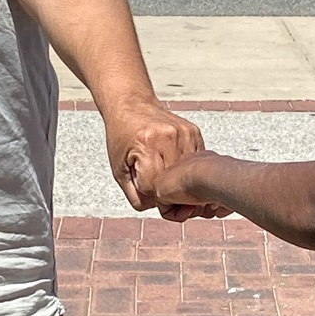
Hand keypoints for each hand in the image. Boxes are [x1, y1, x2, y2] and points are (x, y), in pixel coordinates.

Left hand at [104, 100, 226, 219]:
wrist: (131, 105)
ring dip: (178, 180)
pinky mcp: (194, 132)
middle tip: (155, 183)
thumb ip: (136, 196)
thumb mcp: (119, 169)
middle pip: (174, 183)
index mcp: (146, 145)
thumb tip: (162, 210)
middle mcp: (168, 137)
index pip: (154, 188)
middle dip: (165, 190)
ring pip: (188, 175)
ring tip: (164, 174)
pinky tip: (175, 164)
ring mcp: (184, 133)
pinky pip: (195, 162)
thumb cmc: (121, 138)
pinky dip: (186, 169)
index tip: (142, 185)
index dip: (148, 193)